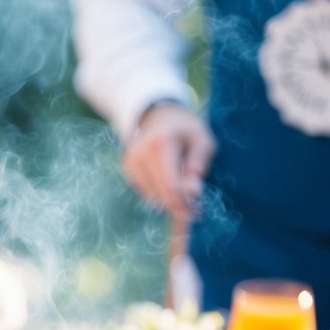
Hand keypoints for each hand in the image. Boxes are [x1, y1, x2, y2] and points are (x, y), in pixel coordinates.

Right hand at [121, 103, 214, 218]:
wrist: (159, 115)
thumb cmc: (186, 129)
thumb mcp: (202, 140)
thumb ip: (199, 165)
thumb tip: (193, 192)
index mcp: (161, 144)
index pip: (170, 185)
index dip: (182, 204)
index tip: (195, 213)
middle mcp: (141, 153)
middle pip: (159, 194)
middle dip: (177, 205)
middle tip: (192, 209)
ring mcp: (130, 161)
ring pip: (151, 196)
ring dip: (167, 199)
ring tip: (182, 190)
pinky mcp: (127, 168)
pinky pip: (144, 191)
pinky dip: (157, 192)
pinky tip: (165, 179)